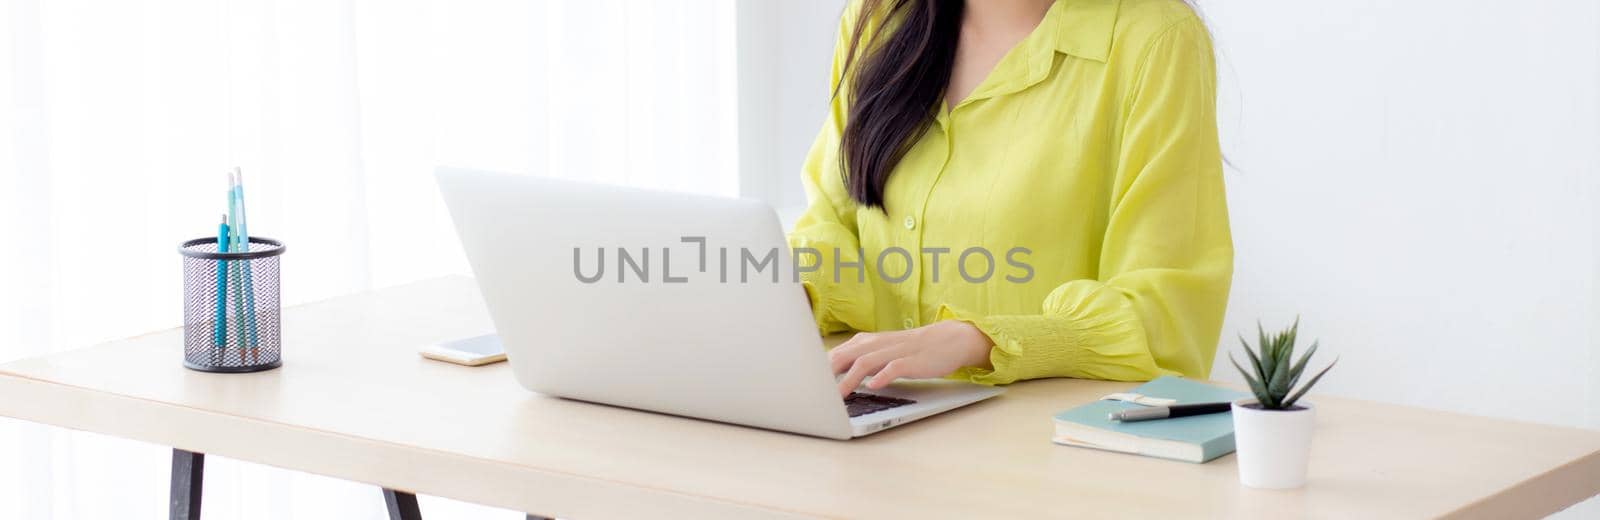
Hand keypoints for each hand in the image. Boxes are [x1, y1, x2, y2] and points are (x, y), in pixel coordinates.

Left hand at [828, 321, 994, 396]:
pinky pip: (894, 367)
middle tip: (813, 392)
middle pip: (845, 356)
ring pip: (866, 362)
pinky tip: (873, 386)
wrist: (947, 340)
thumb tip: (830, 375)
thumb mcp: (880, 352)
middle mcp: (877, 344)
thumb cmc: (909, 350)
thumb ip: (857, 360)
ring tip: (838, 396)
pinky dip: (882, 376)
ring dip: (849, 379)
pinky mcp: (912, 361)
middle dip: (827, 374)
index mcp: (866, 342)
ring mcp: (894, 351)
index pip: (836, 353)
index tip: (804, 384)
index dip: (818, 369)